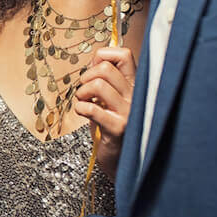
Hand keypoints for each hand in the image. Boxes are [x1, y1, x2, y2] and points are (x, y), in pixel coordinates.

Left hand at [74, 47, 135, 180]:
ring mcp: (129, 113)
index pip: (124, 55)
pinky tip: (83, 113)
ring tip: (84, 102)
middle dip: (86, 76)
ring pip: (98, 85)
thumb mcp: (112, 98)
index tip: (94, 70)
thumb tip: (95, 58)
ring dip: (82, 93)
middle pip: (105, 68)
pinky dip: (80, 108)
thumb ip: (107, 77)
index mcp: (136, 86)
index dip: (102, 56)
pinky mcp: (118, 129)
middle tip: (85, 90)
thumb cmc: (113, 126)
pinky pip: (92, 109)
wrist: (123, 161)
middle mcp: (136, 97)